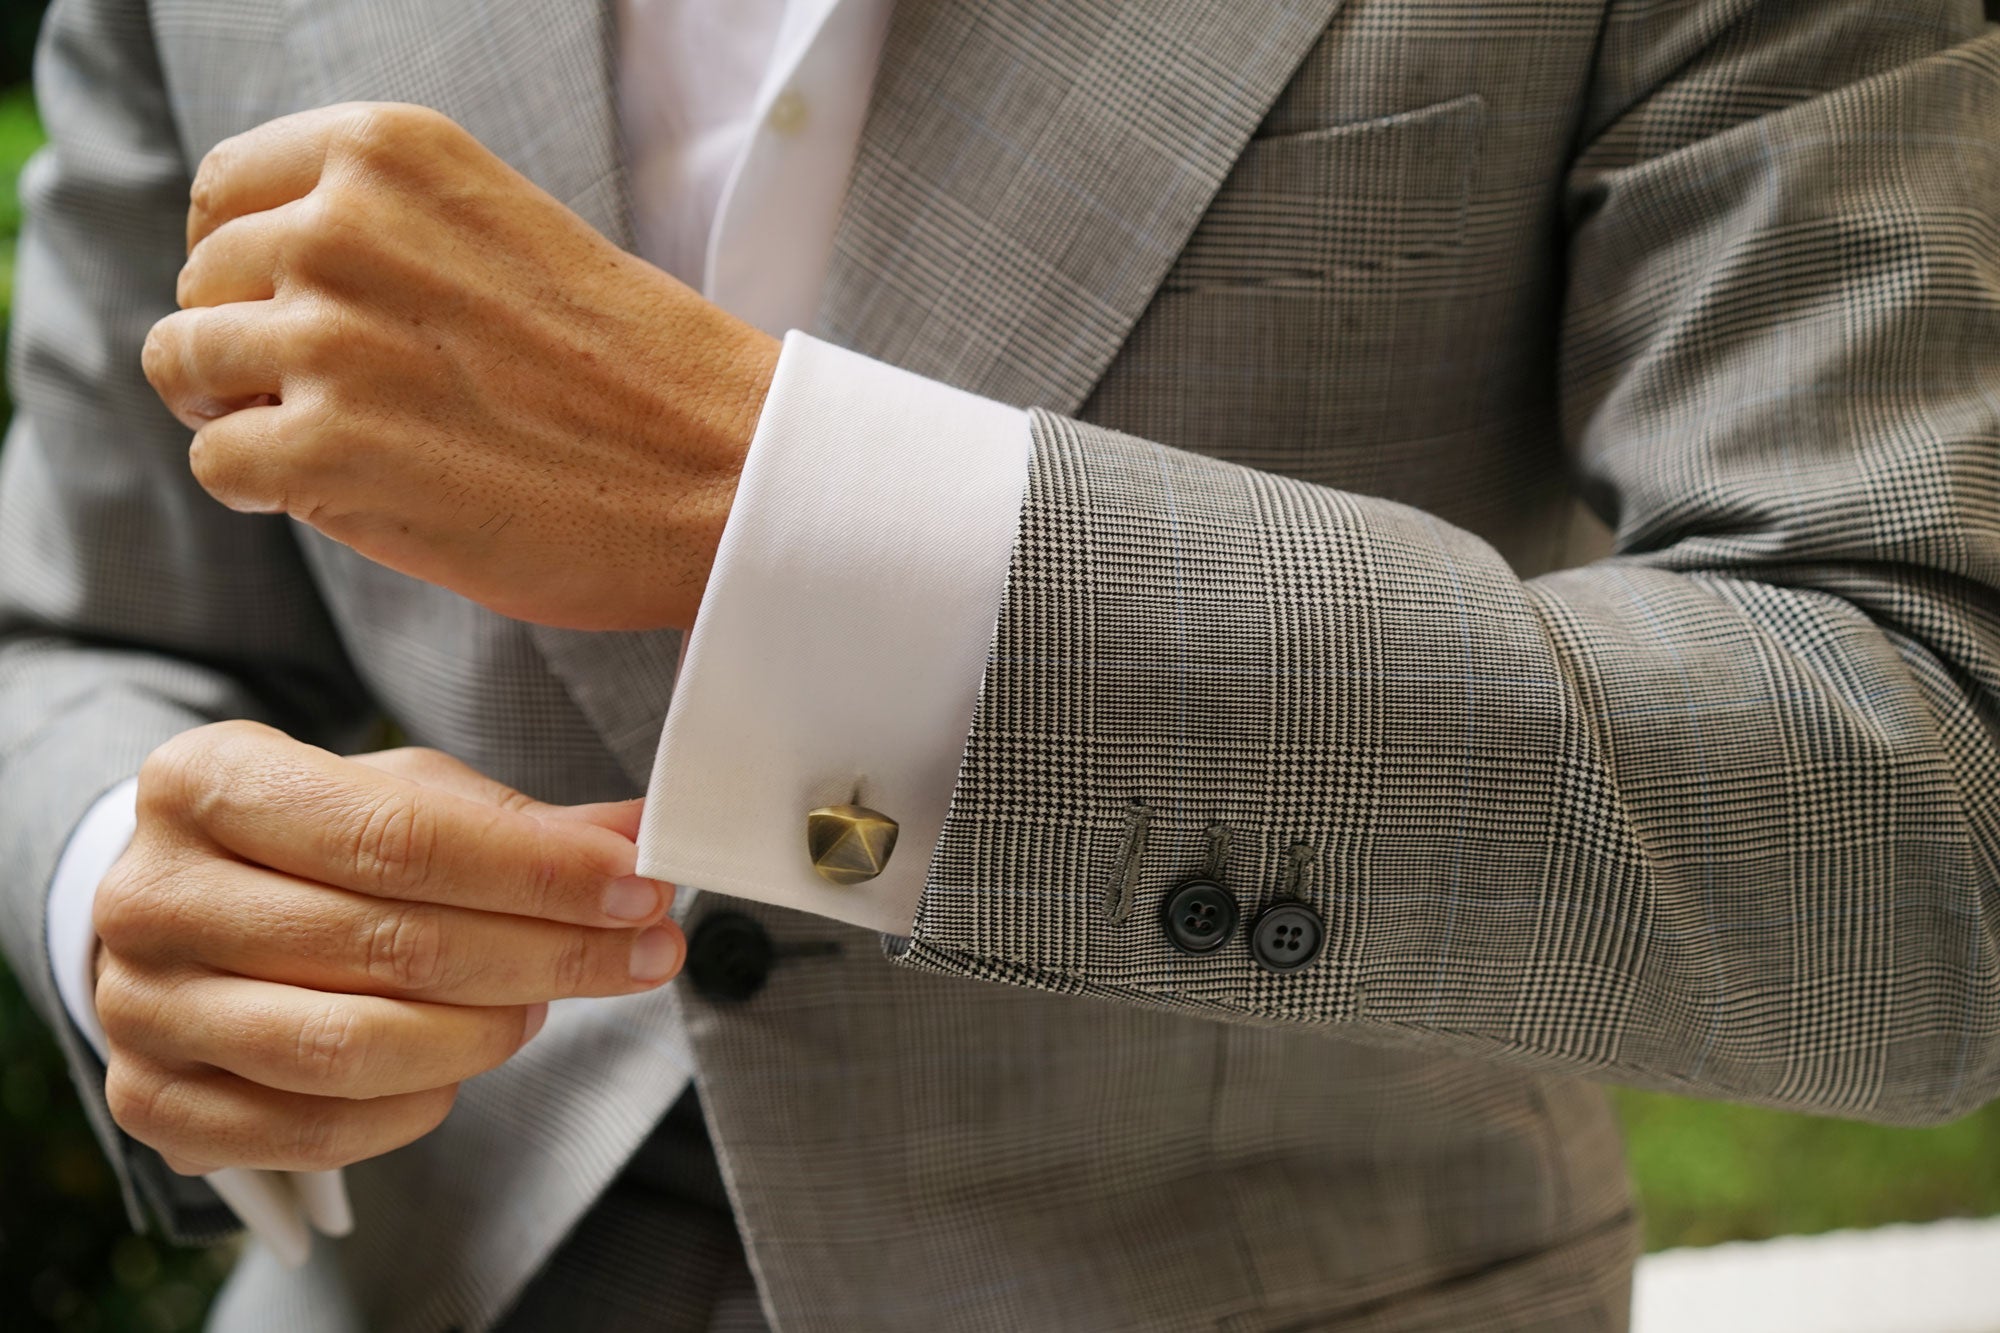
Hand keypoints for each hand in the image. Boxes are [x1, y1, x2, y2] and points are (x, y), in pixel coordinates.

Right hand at [92, 720, 681, 1174]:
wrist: (182, 911)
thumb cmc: (308, 841)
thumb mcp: (398, 793)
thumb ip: (517, 822)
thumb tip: (641, 835)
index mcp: (205, 780)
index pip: (397, 835)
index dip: (537, 871)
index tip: (639, 886)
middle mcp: (151, 894)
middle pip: (389, 943)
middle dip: (548, 952)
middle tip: (642, 951)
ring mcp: (140, 1009)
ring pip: (354, 1047)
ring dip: (487, 1033)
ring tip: (543, 1003)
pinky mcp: (153, 1105)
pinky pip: (318, 1130)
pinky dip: (418, 1105)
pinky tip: (463, 1063)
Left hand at [141, 102, 781, 631]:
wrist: (727, 469)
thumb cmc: (634, 369)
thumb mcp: (499, 234)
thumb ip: (382, 233)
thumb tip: (260, 286)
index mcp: (387, 152)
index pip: (223, 194)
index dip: (245, 268)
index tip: (302, 318)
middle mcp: (341, 224)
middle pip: (200, 285)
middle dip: (248, 348)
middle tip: (345, 404)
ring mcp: (328, 338)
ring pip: (184, 366)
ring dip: (246, 416)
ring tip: (345, 448)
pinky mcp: (328, 451)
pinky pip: (217, 460)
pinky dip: (264, 489)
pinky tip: (348, 493)